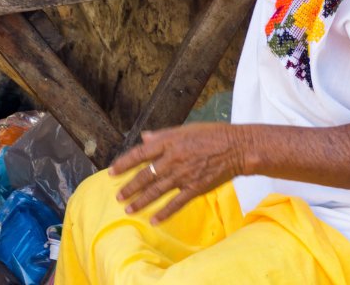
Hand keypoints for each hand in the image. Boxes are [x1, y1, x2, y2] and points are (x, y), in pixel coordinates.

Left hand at [109, 122, 247, 222]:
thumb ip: (162, 135)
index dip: (123, 164)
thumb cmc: (212, 135)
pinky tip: (153, 220)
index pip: (139, 154)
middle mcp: (172, 159)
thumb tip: (144, 137)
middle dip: (129, 187)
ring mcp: (183, 175)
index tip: (111, 172)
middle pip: (144, 176)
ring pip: (156, 191)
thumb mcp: (184, 129)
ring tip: (128, 209)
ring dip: (140, 201)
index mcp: (168, 142)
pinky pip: (175, 203)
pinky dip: (163, 213)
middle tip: (118, 196)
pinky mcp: (195, 188)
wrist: (237, 147)